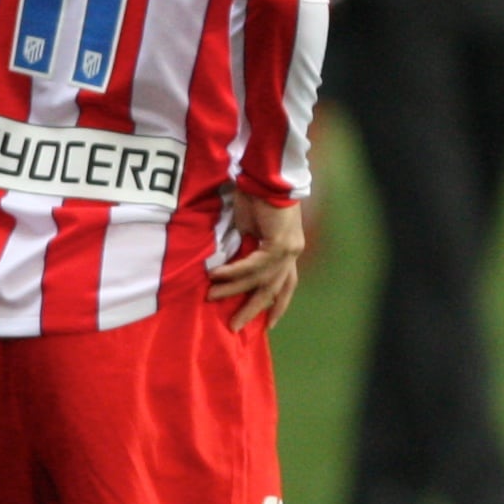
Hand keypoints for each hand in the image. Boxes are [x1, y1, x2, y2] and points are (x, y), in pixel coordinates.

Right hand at [209, 193, 306, 330]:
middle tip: (234, 325)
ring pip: (261, 279)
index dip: (278, 305)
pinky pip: (254, 264)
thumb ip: (245, 252)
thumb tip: (229, 272)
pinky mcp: (280, 243)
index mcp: (288, 252)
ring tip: (212, 295)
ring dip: (234, 288)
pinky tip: (217, 276)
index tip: (268, 325)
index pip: (286, 285)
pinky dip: (235, 271)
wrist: (263, 177)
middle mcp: (292, 253)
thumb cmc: (255, 200)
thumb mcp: (248, 232)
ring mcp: (289, 249)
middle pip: (274, 289)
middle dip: (253, 308)